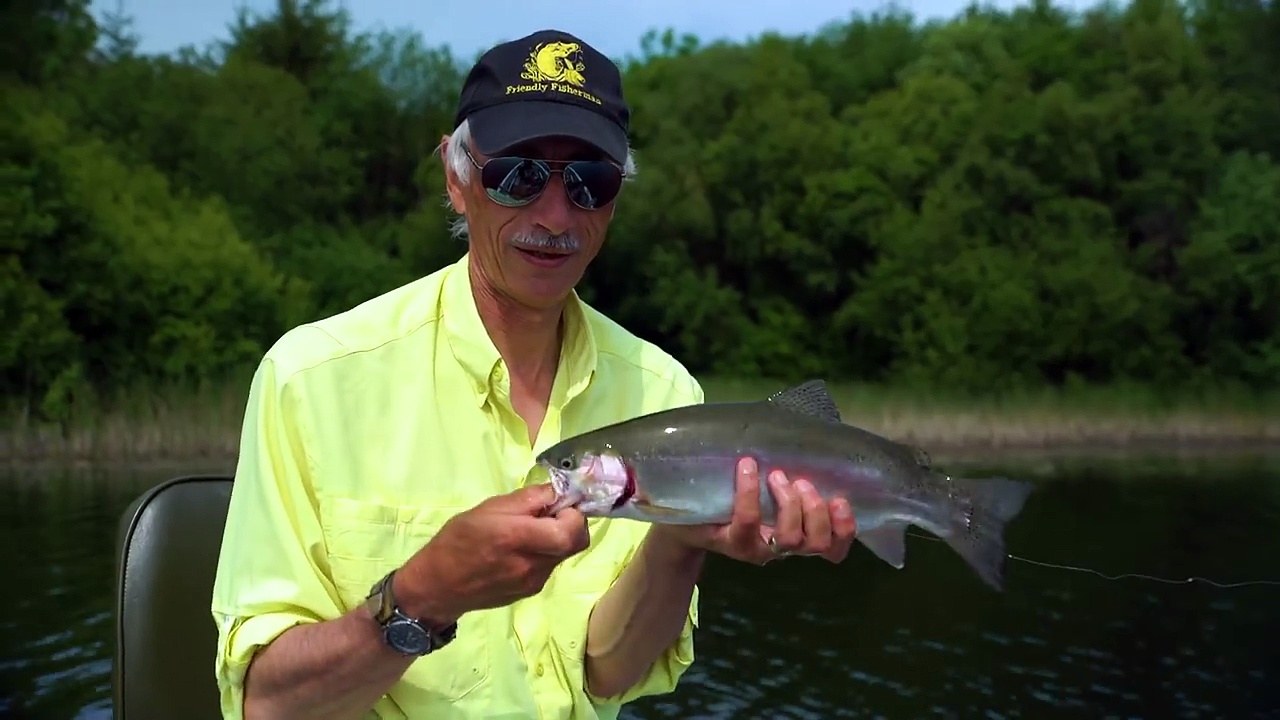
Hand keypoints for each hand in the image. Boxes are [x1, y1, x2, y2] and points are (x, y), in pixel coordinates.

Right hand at [394, 483, 589, 622]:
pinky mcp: (530, 591)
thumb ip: (526, 500)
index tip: (559, 502)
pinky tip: (520, 549)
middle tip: (551, 514)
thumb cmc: (457, 541)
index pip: (571, 530)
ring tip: (528, 531)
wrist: (437, 586)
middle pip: (576, 543)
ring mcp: (533, 582)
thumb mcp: (487, 509)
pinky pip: (549, 566)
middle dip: (572, 525)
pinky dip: (544, 553)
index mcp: (518, 538)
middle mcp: (531, 564)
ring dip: (556, 539)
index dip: (573, 513)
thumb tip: (556, 491)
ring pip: (563, 555)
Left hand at [654, 457, 856, 565]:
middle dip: (816, 510)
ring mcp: (759, 548)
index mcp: (800, 531)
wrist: (684, 512)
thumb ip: (788, 458)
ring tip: (776, 476)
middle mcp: (784, 546)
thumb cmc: (733, 487)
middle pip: (818, 544)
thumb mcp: (765, 476)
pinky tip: (747, 467)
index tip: (841, 500)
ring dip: (791, 505)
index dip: (846, 529)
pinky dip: (750, 493)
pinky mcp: (732, 544)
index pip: (836, 547)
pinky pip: (748, 523)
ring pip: (791, 541)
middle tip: (799, 481)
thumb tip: (805, 415)